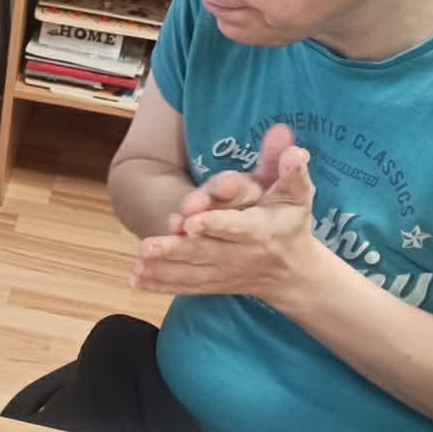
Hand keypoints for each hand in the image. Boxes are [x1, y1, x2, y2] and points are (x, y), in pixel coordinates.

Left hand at [132, 142, 317, 303]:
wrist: (293, 272)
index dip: (214, 223)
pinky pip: (185, 285)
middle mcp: (241, 254)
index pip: (236, 227)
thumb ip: (291, 170)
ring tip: (137, 262)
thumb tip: (293, 146)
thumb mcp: (297, 194)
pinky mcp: (213, 284)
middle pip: (205, 251)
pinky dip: (160, 284)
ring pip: (191, 271)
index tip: (191, 221)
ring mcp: (225, 272)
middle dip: (176, 248)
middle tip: (147, 245)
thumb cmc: (291, 222)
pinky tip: (135, 279)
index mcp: (260, 230)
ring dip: (163, 268)